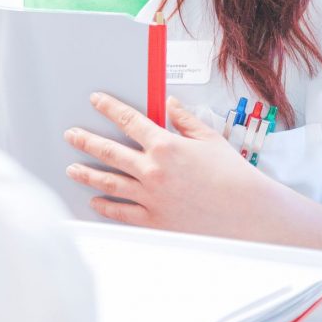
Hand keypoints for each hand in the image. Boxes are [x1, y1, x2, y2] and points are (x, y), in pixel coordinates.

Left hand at [63, 93, 271, 235]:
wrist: (250, 215)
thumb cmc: (234, 178)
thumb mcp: (210, 139)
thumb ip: (185, 120)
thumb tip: (169, 105)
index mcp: (165, 146)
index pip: (128, 120)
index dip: (109, 108)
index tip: (96, 101)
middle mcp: (153, 170)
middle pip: (108, 151)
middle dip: (86, 141)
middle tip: (71, 136)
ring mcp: (151, 197)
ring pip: (108, 183)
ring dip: (87, 174)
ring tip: (72, 170)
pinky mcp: (155, 220)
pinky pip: (122, 213)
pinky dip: (106, 207)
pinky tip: (95, 202)